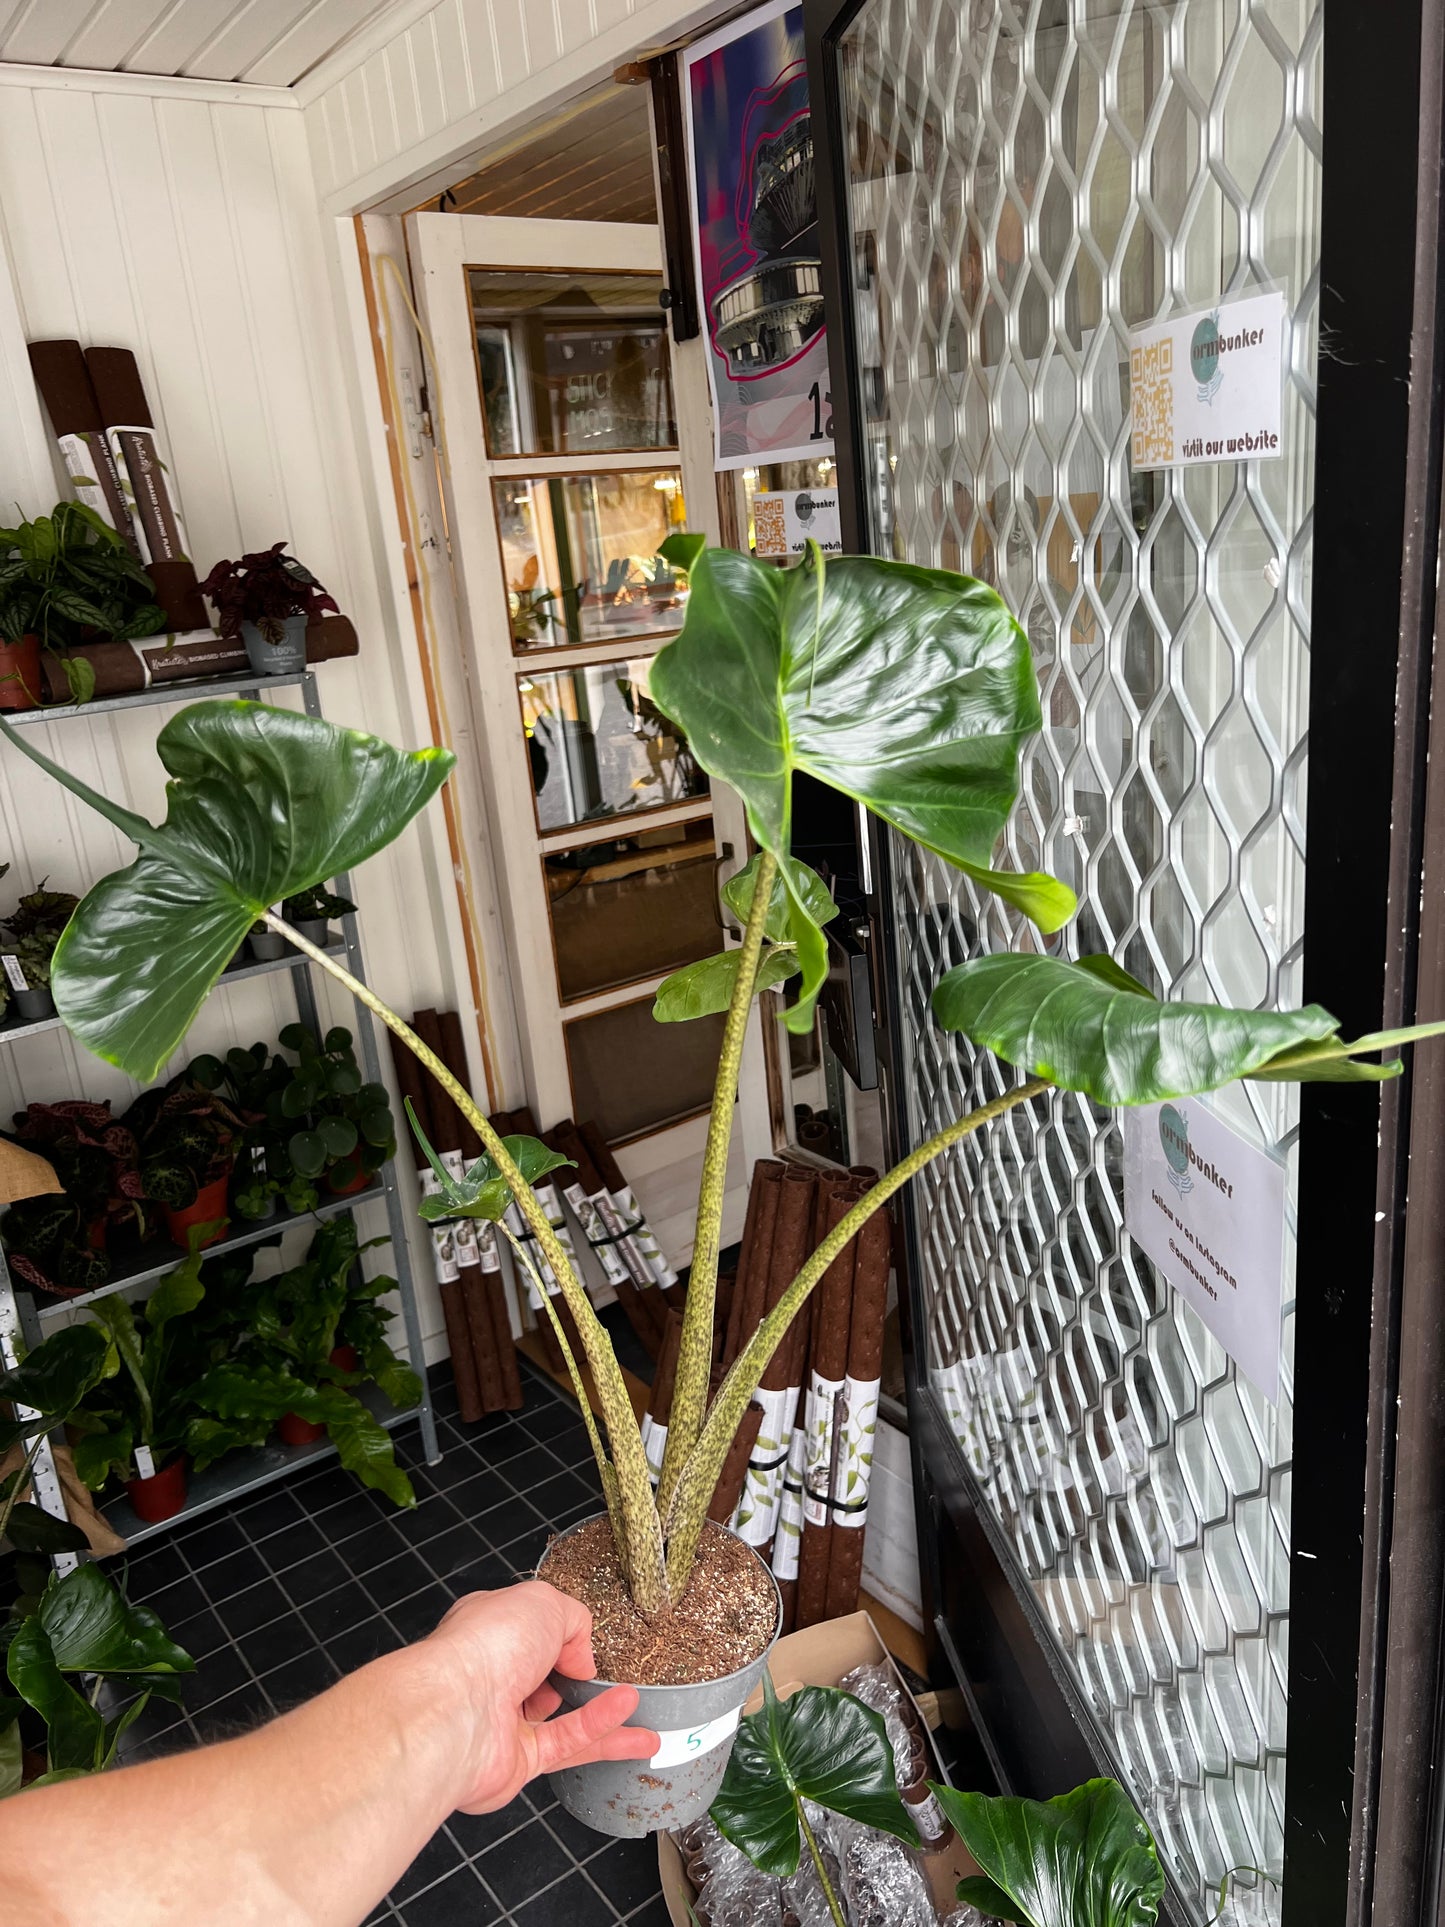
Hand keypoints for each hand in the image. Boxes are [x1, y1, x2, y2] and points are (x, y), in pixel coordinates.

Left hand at [414, 1581, 659, 1811]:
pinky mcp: (517, 1761)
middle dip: (572, 1674)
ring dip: (602, 1709)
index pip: (529, 1627)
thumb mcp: (544, 1603)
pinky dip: (603, 1735)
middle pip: (542, 1675)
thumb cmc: (486, 1647)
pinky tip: (637, 1731)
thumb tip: (583, 1659)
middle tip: (602, 1672)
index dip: (559, 1631)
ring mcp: (503, 1720)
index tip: (584, 1637)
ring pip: (563, 1716)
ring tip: (637, 1699)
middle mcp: (493, 1675)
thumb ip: (574, 1621)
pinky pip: (569, 1746)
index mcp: (489, 1630)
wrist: (454, 1713)